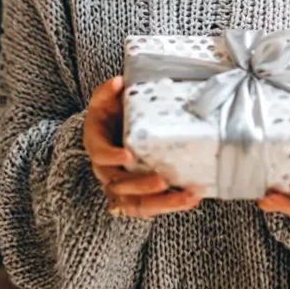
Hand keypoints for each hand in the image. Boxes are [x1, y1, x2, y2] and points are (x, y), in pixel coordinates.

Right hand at [83, 75, 204, 218]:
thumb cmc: (109, 115)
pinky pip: (151, 206)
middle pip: (120, 187)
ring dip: (162, 204)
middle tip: (162, 181)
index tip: (128, 155)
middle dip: (141, 186)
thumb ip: (107, 91)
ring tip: (187, 198)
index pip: (100, 155)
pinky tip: (191, 199)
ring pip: (137, 204)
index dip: (112, 157)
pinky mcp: (139, 194)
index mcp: (97, 146)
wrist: (111, 131)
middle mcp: (107, 171)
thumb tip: (118, 82)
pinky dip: (170, 205)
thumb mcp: (103, 100)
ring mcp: (122, 185)